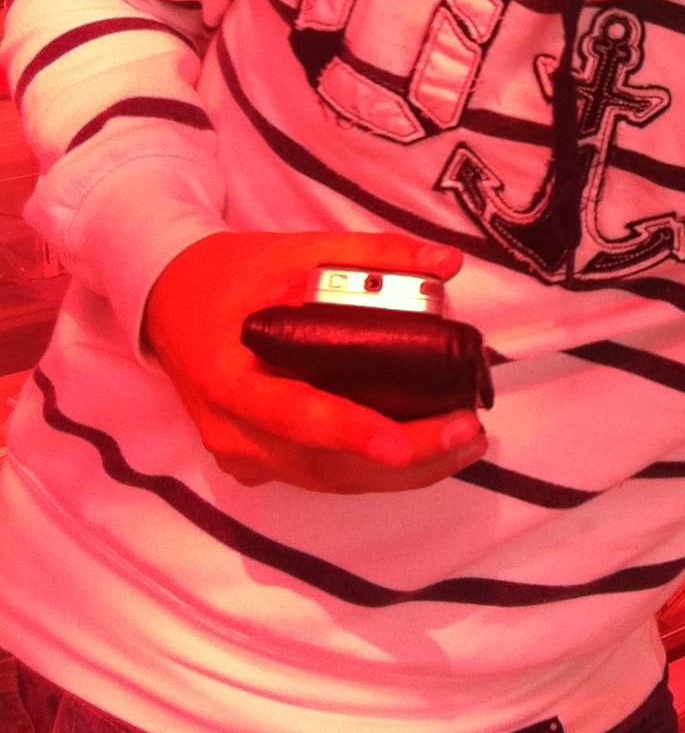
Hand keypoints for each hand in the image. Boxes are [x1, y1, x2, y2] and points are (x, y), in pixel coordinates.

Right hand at [143, 231, 488, 492]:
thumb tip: (446, 264)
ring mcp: (239, 453)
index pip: (294, 416)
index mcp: (231, 379)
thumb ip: (371, 256)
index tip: (401, 443)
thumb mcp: (295, 250)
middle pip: (323, 466)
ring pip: (327, 481)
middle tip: (468, 434)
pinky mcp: (252, 461)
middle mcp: (231, 430)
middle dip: (404, 460)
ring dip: (399, 474)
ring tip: (462, 446)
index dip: (349, 433)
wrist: (167, 299)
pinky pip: (316, 477)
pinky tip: (420, 453)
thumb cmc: (232, 274)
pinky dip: (369, 471)